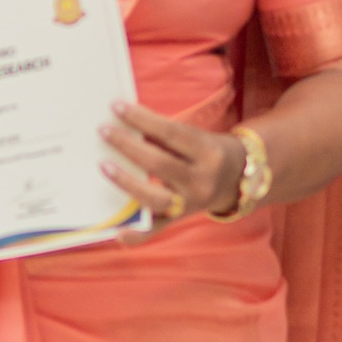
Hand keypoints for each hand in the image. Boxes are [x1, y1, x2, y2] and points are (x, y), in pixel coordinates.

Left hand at [99, 100, 247, 224]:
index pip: (171, 133)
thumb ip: (165, 135)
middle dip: (128, 146)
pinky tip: (118, 232)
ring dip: (127, 183)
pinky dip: (138, 235)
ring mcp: (190, 204)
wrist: (238, 180)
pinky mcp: (179, 219)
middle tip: (103, 131)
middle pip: (160, 164)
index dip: (142, 119)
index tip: (116, 106)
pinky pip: (157, 229)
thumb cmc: (207, 151)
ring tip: (104, 166)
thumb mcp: (196, 138)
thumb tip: (125, 123)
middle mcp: (202, 181)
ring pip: (155, 198)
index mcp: (208, 153)